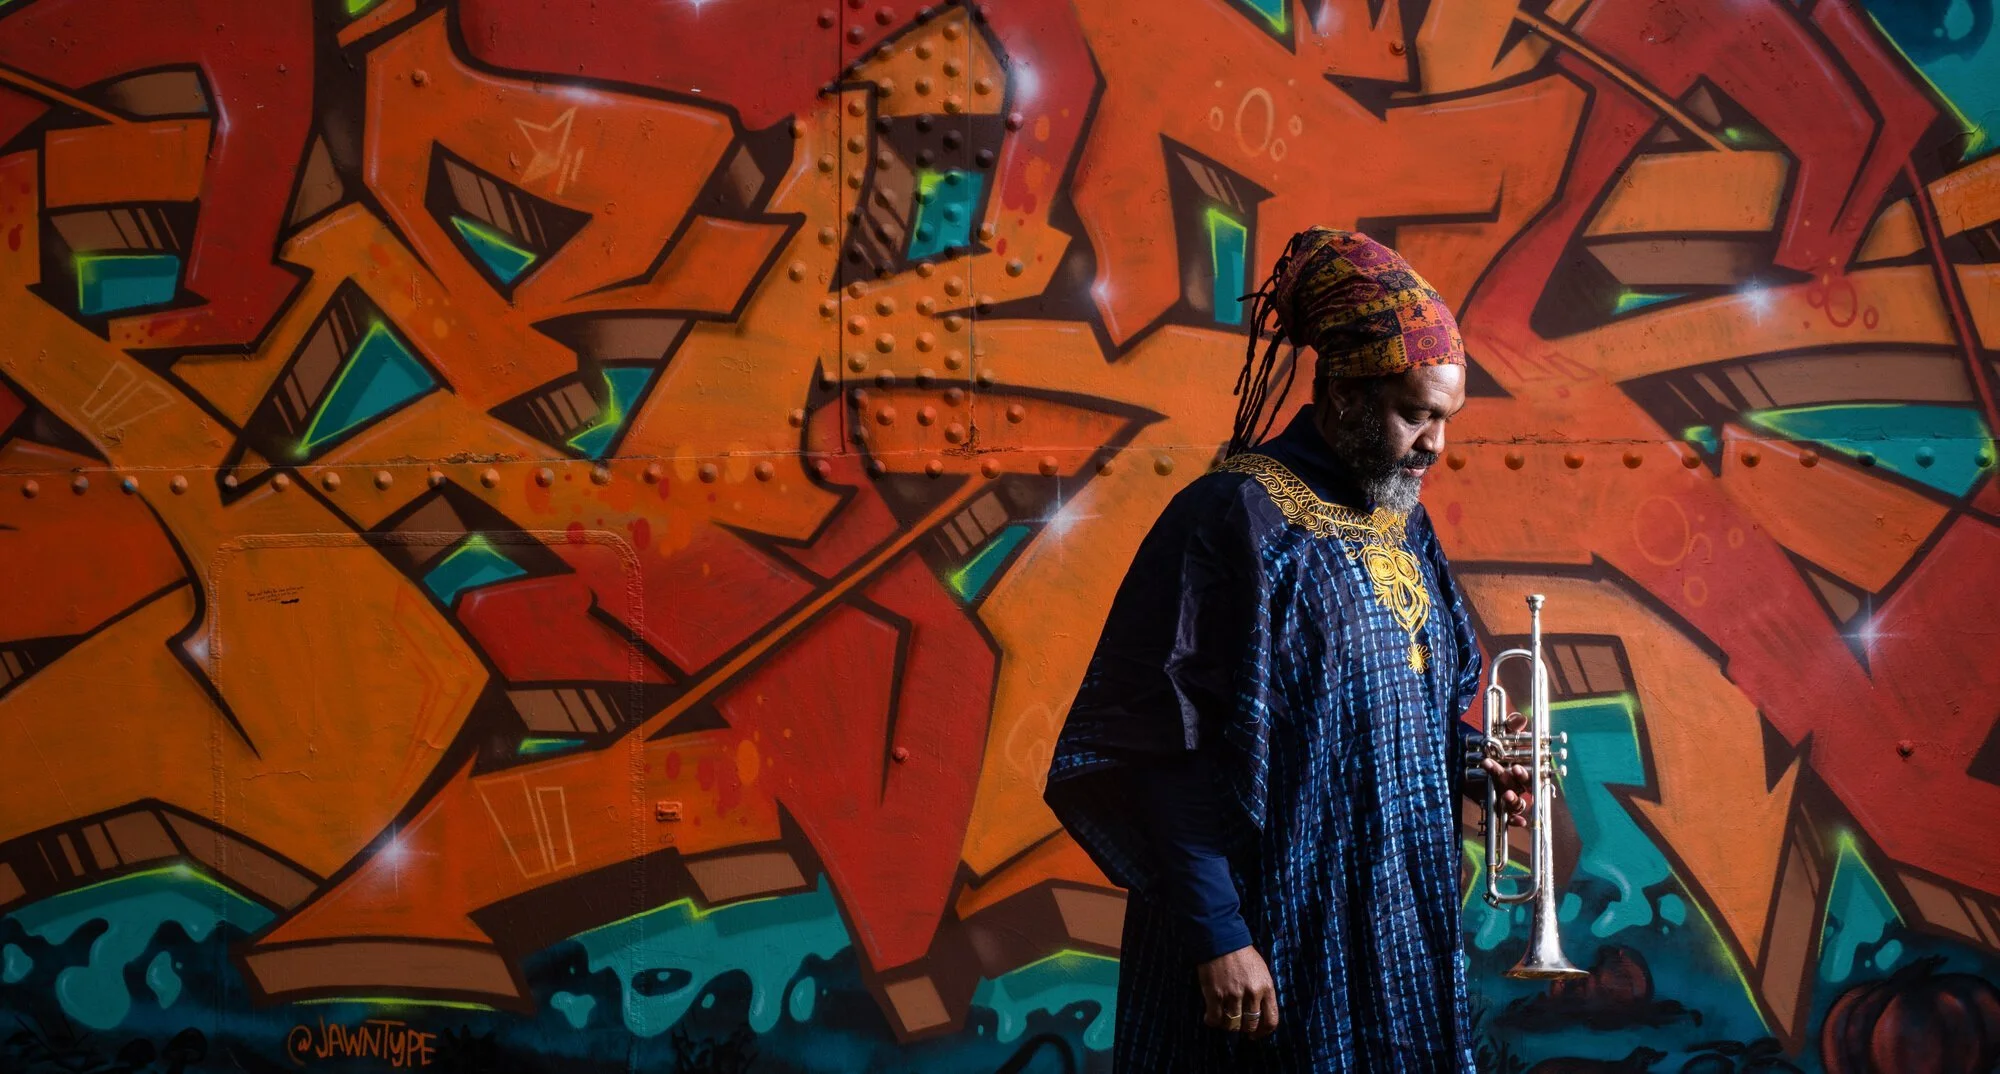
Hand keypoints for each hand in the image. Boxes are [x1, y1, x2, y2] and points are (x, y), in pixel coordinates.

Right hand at [1197, 945, 1278, 1038]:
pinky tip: (1210, 1018)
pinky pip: (1215, 1018)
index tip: (1255, 1034)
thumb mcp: (1261, 971)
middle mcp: (1252, 993)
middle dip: (1244, 1029)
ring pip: (1233, 1025)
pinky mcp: (1215, 994)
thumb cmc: (1242, 954)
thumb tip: (1259, 1014)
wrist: (1221, 939)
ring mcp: (1233, 995)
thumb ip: (1263, 992)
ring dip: (1228, 1025)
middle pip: (1251, 1025)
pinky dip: (1212, 1021)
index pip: (1271, 1020)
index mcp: (1266, 987)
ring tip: (1224, 1019)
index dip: (1263, 1032)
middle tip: (1238, 1025)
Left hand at [1481, 710, 1534, 828]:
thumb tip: (1522, 719)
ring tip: (1506, 794)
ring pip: (1518, 802)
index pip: (1532, 773)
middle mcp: (1516, 783)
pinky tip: (1517, 821)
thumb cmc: (1487, 745)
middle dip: (1520, 781)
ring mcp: (1506, 795)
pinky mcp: (1496, 804)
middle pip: (1525, 787)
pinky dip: (1516, 820)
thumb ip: (1510, 726)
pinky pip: (1510, 817)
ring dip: (1515, 800)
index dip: (1527, 773)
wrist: (1462, 756)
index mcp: (1521, 767)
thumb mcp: (1497, 733)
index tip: (1516, 767)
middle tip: (1512, 771)